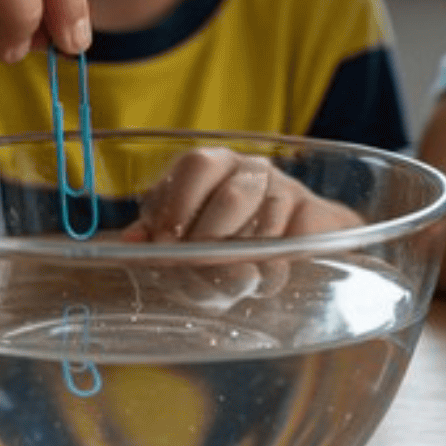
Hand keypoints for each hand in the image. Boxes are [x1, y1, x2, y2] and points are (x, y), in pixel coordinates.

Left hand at [118, 148, 361, 311]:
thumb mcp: (184, 234)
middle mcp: (251, 169)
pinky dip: (270, 273)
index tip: (165, 242)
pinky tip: (259, 279)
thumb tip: (130, 244)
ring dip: (241, 264)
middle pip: (232, 197)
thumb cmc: (224, 237)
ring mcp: (287, 190)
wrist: (291, 243)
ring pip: (264, 228)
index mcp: (212, 164)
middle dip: (210, 241)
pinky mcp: (315, 217)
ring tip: (226, 281)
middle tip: (197, 267)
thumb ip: (156, 235)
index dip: (179, 205)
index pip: (196, 167)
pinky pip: (291, 248)